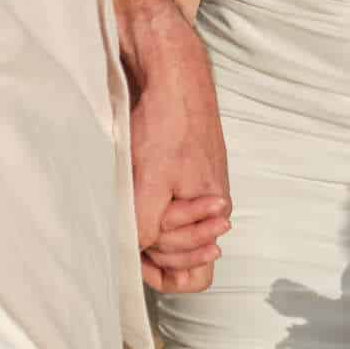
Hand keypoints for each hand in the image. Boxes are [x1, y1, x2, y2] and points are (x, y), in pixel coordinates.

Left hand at [129, 23, 231, 295]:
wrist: (171, 73)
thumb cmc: (167, 123)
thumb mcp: (151, 182)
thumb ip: (146, 226)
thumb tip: (136, 253)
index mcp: (215, 210)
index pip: (196, 275)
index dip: (166, 274)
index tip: (142, 257)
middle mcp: (210, 205)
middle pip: (183, 258)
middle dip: (158, 249)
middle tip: (140, 221)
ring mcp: (195, 188)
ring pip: (172, 235)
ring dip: (151, 228)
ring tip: (136, 203)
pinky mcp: (179, 172)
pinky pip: (165, 209)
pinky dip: (148, 210)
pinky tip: (135, 195)